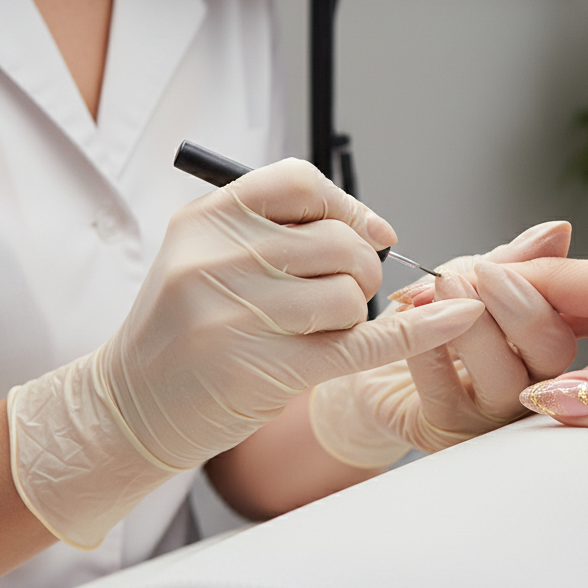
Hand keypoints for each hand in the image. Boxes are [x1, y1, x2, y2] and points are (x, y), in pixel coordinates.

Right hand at [7, 159, 484, 547]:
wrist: (130, 404)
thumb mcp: (205, 253)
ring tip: (324, 329)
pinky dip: (418, 332)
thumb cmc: (183, 325)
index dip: (346, 204)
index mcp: (207, 219)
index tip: (369, 231)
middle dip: (362, 267)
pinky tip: (457, 319)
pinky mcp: (265, 371)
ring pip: (349, 293)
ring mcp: (238, 316)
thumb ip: (276, 229)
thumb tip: (373, 227)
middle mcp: (218, 259)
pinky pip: (362, 344)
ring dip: (356, 312)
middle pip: (338, 241)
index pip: (300, 182)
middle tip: (350, 291)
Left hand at [308, 222, 577, 466]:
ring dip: (474, 329)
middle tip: (485, 276)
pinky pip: (447, 395)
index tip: (507, 262)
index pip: (568, 317)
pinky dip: (430, 354)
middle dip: (521, 310)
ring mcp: (492, 416)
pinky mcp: (447, 434)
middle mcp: (530, 384)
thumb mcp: (466, 279)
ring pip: (506, 381)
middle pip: (554, 353)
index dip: (547, 287)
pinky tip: (413, 324)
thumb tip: (557, 231)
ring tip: (444, 287)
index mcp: (541, 343)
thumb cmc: (425, 322)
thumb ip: (510, 262)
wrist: (368, 362)